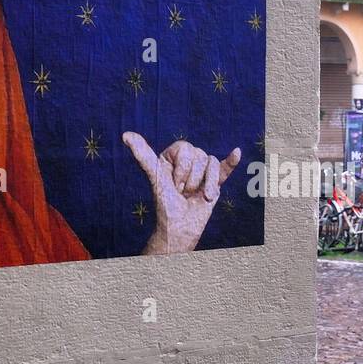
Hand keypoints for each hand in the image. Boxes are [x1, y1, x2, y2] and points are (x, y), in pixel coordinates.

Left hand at [123, 132, 240, 253]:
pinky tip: (236, 152)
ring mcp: (203, 171)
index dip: (182, 168)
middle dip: (192, 178)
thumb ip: (144, 156)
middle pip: (200, 156)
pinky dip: (232, 161)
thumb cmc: (165, 205)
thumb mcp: (156, 178)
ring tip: (196, 196)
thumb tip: (125, 135)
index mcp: (172, 156)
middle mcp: (188, 161)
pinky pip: (225, 168)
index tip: (173, 183)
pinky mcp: (215, 182)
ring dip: (206, 184)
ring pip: (212, 164)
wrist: (180, 228)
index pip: (185, 149)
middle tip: (183, 192)